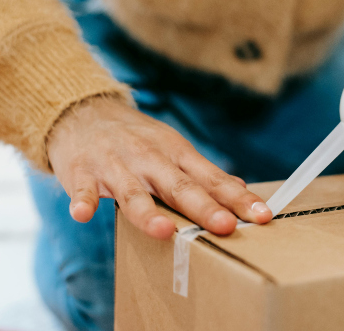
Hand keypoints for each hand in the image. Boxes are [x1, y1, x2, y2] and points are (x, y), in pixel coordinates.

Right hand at [47, 98, 271, 239]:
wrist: (83, 112)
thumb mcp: (172, 148)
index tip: (262, 215)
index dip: (238, 198)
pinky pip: (82, 189)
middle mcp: (150, 158)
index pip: (212, 179)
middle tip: (226, 226)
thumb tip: (238, 188)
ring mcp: (115, 165)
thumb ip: (201, 173)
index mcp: (176, 154)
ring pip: (133, 192)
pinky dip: (82, 201)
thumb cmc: (136, 138)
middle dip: (203, 207)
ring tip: (164, 231)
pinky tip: (83, 215)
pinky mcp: (81, 171)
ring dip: (148, 212)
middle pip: (179, 186)